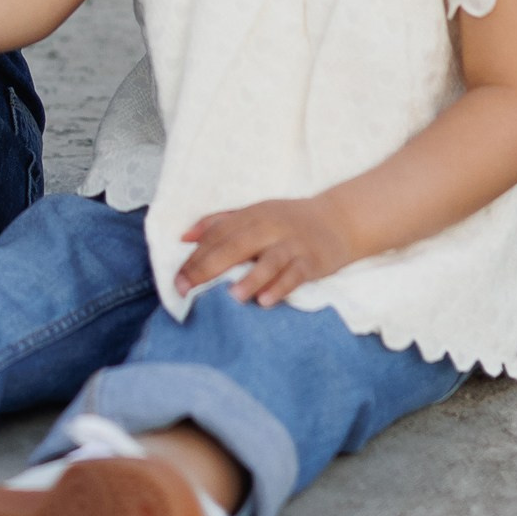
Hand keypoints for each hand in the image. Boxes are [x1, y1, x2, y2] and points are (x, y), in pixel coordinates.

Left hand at [174, 192, 359, 307]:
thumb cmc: (288, 221)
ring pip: (269, 260)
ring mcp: (293, 244)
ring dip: (250, 278)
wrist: (339, 220)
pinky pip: (295, 274)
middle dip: (209, 267)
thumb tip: (184, 237)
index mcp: (252, 214)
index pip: (218, 234)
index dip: (196, 256)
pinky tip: (265, 301)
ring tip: (230, 297)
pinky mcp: (312, 261)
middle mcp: (271, 226)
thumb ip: (219, 222)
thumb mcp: (255, 213)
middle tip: (187, 288)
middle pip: (236, 245)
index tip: (177, 279)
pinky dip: (280, 287)